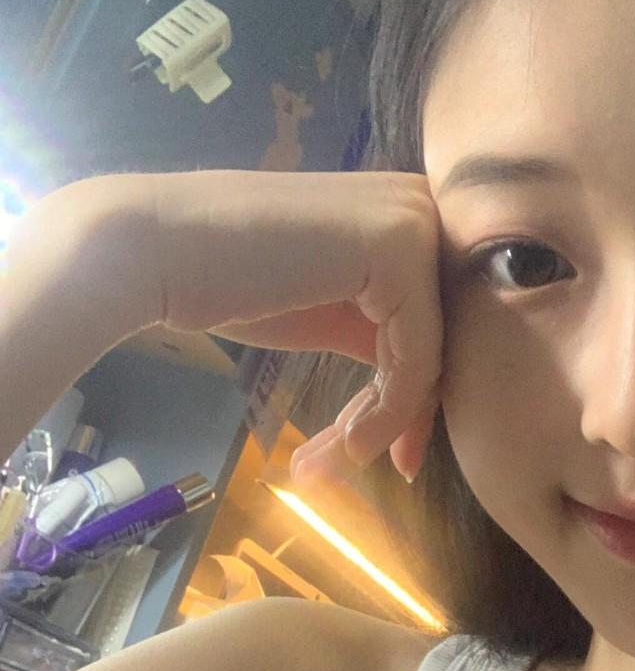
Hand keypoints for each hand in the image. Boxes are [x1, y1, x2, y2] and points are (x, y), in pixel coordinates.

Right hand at [46, 169, 443, 481]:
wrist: (153, 252)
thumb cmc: (230, 282)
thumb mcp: (331, 309)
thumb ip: (387, 331)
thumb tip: (433, 395)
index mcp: (406, 217)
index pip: (439, 323)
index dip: (415, 398)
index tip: (393, 458)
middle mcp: (422, 206)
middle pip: (445, 341)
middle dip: (403, 416)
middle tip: (356, 464)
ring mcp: (414, 220)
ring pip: (433, 358)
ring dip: (385, 427)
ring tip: (331, 464)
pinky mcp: (400, 247)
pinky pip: (418, 359)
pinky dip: (388, 414)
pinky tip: (349, 444)